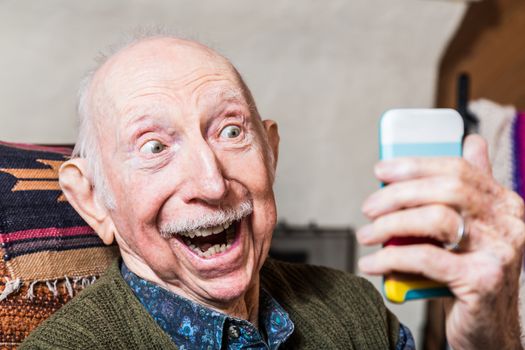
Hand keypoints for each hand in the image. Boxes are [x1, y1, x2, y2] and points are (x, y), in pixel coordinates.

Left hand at [357, 135, 524, 348]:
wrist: (487, 330)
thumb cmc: (469, 274)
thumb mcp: (473, 230)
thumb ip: (470, 190)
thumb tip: (470, 141)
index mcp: (505, 204)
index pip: (458, 169)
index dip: (415, 165)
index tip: (380, 170)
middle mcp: (509, 224)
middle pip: (446, 190)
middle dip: (397, 195)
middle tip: (368, 208)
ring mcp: (500, 253)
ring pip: (436, 220)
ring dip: (390, 225)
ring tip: (366, 235)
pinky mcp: (482, 281)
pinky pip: (426, 259)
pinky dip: (391, 257)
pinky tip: (370, 262)